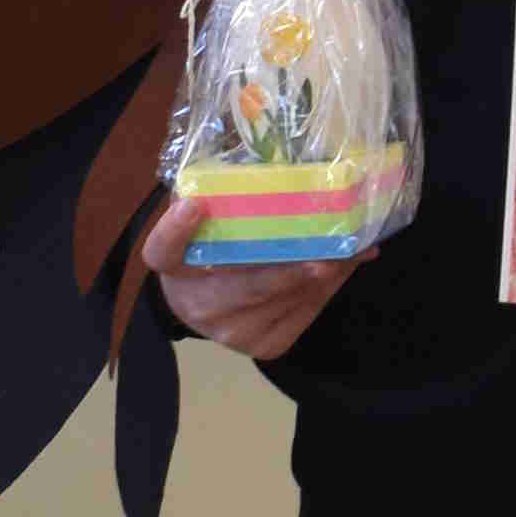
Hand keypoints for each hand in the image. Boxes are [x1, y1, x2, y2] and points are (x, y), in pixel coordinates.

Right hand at [140, 192, 352, 363]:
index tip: (194, 206)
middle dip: (287, 272)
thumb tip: (281, 171)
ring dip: (324, 276)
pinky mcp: (264, 346)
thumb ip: (223, 197)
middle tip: (322, 257)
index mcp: (173, 267)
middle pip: (242, 288)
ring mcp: (232, 331)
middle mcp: (198, 304)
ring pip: (285, 302)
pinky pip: (304, 315)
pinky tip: (344, 266)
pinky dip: (328, 289)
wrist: (205, 304)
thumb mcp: (206, 222)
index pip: (163, 251)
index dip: (175, 232)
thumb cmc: (211, 250)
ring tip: (352, 250)